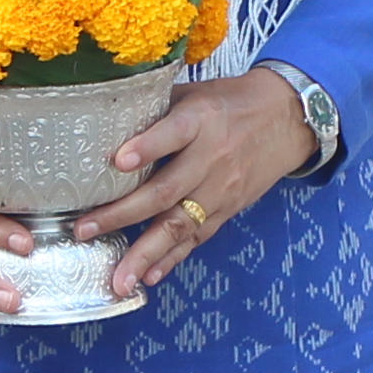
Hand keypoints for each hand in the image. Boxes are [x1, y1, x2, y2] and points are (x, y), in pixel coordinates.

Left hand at [75, 74, 319, 299]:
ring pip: (179, 225)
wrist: (287, 118)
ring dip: (146, 254)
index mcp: (200, 120)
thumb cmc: (231, 102)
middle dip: (122, 214)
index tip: (117, 161)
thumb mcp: (195, 93)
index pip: (172, 133)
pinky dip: (173, 258)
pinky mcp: (228, 208)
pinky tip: (149, 276)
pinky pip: (197, 237)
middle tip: (85, 231)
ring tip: (119, 279)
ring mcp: (220, 188)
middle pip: (165, 191)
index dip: (146, 147)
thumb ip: (156, 109)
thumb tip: (102, 120)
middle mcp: (211, 158)